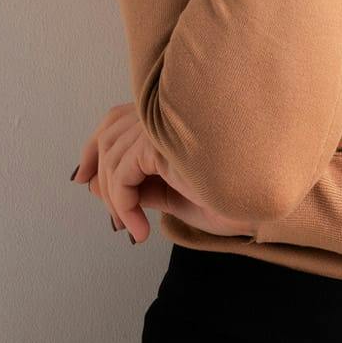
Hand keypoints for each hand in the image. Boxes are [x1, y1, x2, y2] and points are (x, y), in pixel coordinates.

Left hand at [72, 102, 257, 243]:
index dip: (94, 145)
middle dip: (98, 172)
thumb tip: (95, 183)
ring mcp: (166, 123)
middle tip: (113, 215)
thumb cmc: (226, 197)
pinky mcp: (163, 142)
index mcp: (171, 116)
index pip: (118, 118)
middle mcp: (167, 112)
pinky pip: (122, 176)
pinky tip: (141, 230)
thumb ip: (139, 183)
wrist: (258, 205)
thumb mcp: (171, 192)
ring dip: (117, 202)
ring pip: (113, 159)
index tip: (83, 178)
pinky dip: (124, 206)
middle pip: (109, 132)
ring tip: (135, 229)